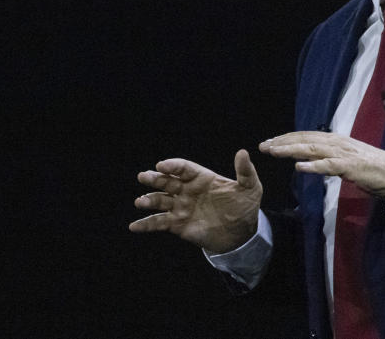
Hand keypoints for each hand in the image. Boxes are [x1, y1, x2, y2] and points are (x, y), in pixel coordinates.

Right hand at [129, 149, 262, 253]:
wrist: (241, 233)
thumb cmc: (245, 206)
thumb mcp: (250, 187)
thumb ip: (245, 171)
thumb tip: (243, 152)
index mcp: (201, 178)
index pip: (184, 168)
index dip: (173, 165)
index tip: (162, 165)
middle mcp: (187, 190)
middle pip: (167, 182)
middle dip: (154, 179)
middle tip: (143, 176)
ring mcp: (180, 207)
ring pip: (160, 201)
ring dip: (148, 200)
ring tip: (140, 201)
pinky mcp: (177, 224)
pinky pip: (158, 223)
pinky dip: (145, 224)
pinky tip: (134, 226)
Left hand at [259, 132, 384, 200]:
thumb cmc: (370, 167)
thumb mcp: (345, 158)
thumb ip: (328, 156)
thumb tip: (309, 159)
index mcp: (334, 140)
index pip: (305, 136)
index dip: (286, 138)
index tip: (270, 142)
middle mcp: (336, 142)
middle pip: (304, 139)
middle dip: (282, 142)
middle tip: (264, 146)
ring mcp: (342, 153)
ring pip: (311, 149)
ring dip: (291, 150)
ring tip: (274, 152)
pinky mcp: (349, 166)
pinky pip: (328, 166)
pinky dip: (313, 166)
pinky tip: (299, 168)